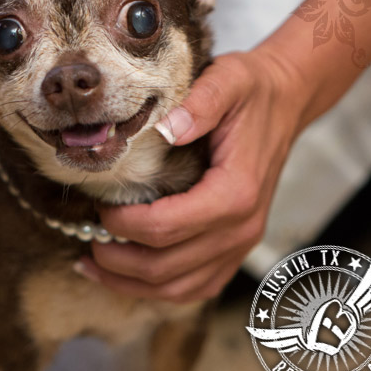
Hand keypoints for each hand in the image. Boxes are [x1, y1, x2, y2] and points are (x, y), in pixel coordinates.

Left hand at [75, 47, 309, 302]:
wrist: (285, 102)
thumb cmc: (251, 91)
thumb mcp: (227, 81)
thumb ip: (200, 103)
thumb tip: (166, 129)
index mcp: (235, 192)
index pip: (166, 226)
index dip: (124, 224)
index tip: (98, 207)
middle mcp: (241, 228)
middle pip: (166, 267)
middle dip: (117, 260)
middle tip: (85, 237)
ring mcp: (240, 245)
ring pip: (179, 288)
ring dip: (131, 284)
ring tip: (92, 265)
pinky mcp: (234, 249)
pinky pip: (196, 287)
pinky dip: (158, 289)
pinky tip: (126, 277)